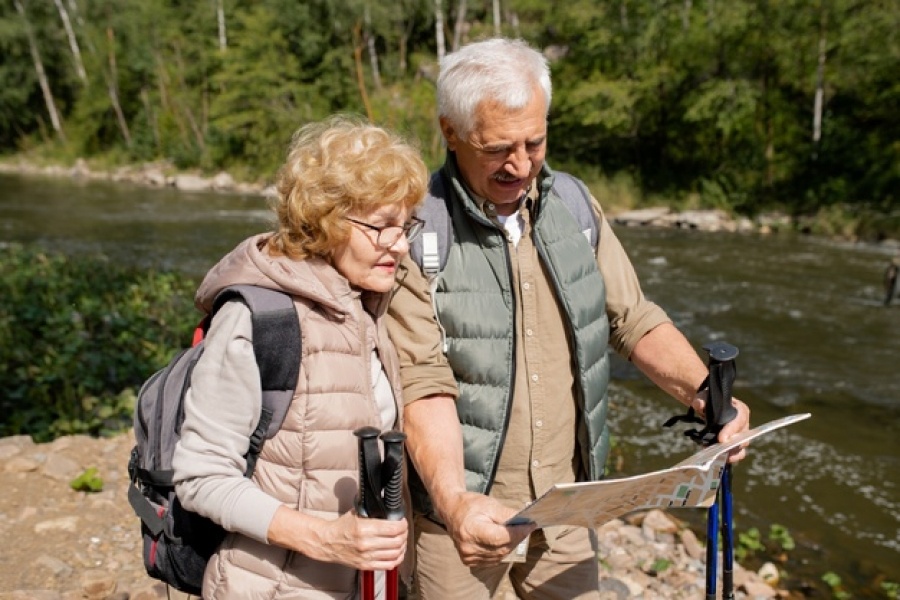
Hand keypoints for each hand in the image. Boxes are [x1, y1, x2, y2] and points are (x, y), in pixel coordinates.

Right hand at [272, 507, 406, 570]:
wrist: (326, 543)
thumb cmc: (341, 526)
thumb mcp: (356, 512)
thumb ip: (372, 508)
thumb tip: (387, 501)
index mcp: (364, 528)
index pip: (393, 528)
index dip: (402, 525)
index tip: (402, 521)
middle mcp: (366, 544)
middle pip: (397, 541)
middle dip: (404, 534)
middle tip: (403, 529)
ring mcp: (366, 556)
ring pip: (395, 553)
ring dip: (403, 546)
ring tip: (402, 540)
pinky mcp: (365, 565)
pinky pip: (389, 565)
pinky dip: (397, 558)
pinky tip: (397, 553)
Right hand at [441, 492, 535, 566]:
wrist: (451, 511)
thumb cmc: (470, 505)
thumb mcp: (489, 504)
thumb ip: (506, 514)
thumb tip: (524, 522)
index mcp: (471, 531)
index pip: (500, 537)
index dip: (517, 533)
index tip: (531, 525)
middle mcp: (468, 547)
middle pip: (501, 548)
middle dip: (517, 538)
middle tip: (528, 528)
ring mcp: (468, 556)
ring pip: (499, 556)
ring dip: (511, 545)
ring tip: (518, 533)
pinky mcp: (469, 561)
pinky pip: (493, 559)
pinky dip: (501, 551)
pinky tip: (505, 540)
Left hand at [690, 394, 750, 463]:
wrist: (707, 406)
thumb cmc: (709, 400)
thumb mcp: (704, 397)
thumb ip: (701, 400)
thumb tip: (699, 404)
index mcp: (740, 410)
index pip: (739, 421)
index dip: (731, 431)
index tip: (721, 440)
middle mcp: (744, 423)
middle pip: (742, 437)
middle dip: (731, 446)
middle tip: (718, 451)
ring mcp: (740, 435)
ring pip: (741, 447)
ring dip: (730, 453)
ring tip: (718, 456)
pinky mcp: (735, 443)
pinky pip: (737, 452)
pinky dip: (729, 457)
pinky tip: (719, 458)